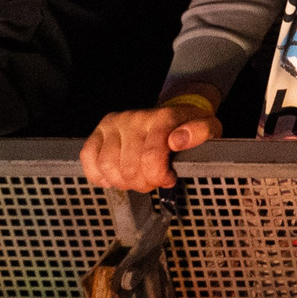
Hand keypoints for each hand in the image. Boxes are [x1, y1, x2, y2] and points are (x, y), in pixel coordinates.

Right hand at [81, 97, 223, 191]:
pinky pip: (88, 159)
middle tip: (153, 180)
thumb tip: (180, 139)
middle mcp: (134, 118)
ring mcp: (114, 124)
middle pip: (129, 168)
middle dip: (144, 183)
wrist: (171, 114)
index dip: (159, 177)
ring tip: (137, 178)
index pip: (151, 157)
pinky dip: (99, 175)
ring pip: (107, 167)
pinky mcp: (98, 132)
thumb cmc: (188, 126)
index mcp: (162, 118)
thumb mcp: (208, 127)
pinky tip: (115, 176)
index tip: (168, 179)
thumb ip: (200, 132)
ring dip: (123, 182)